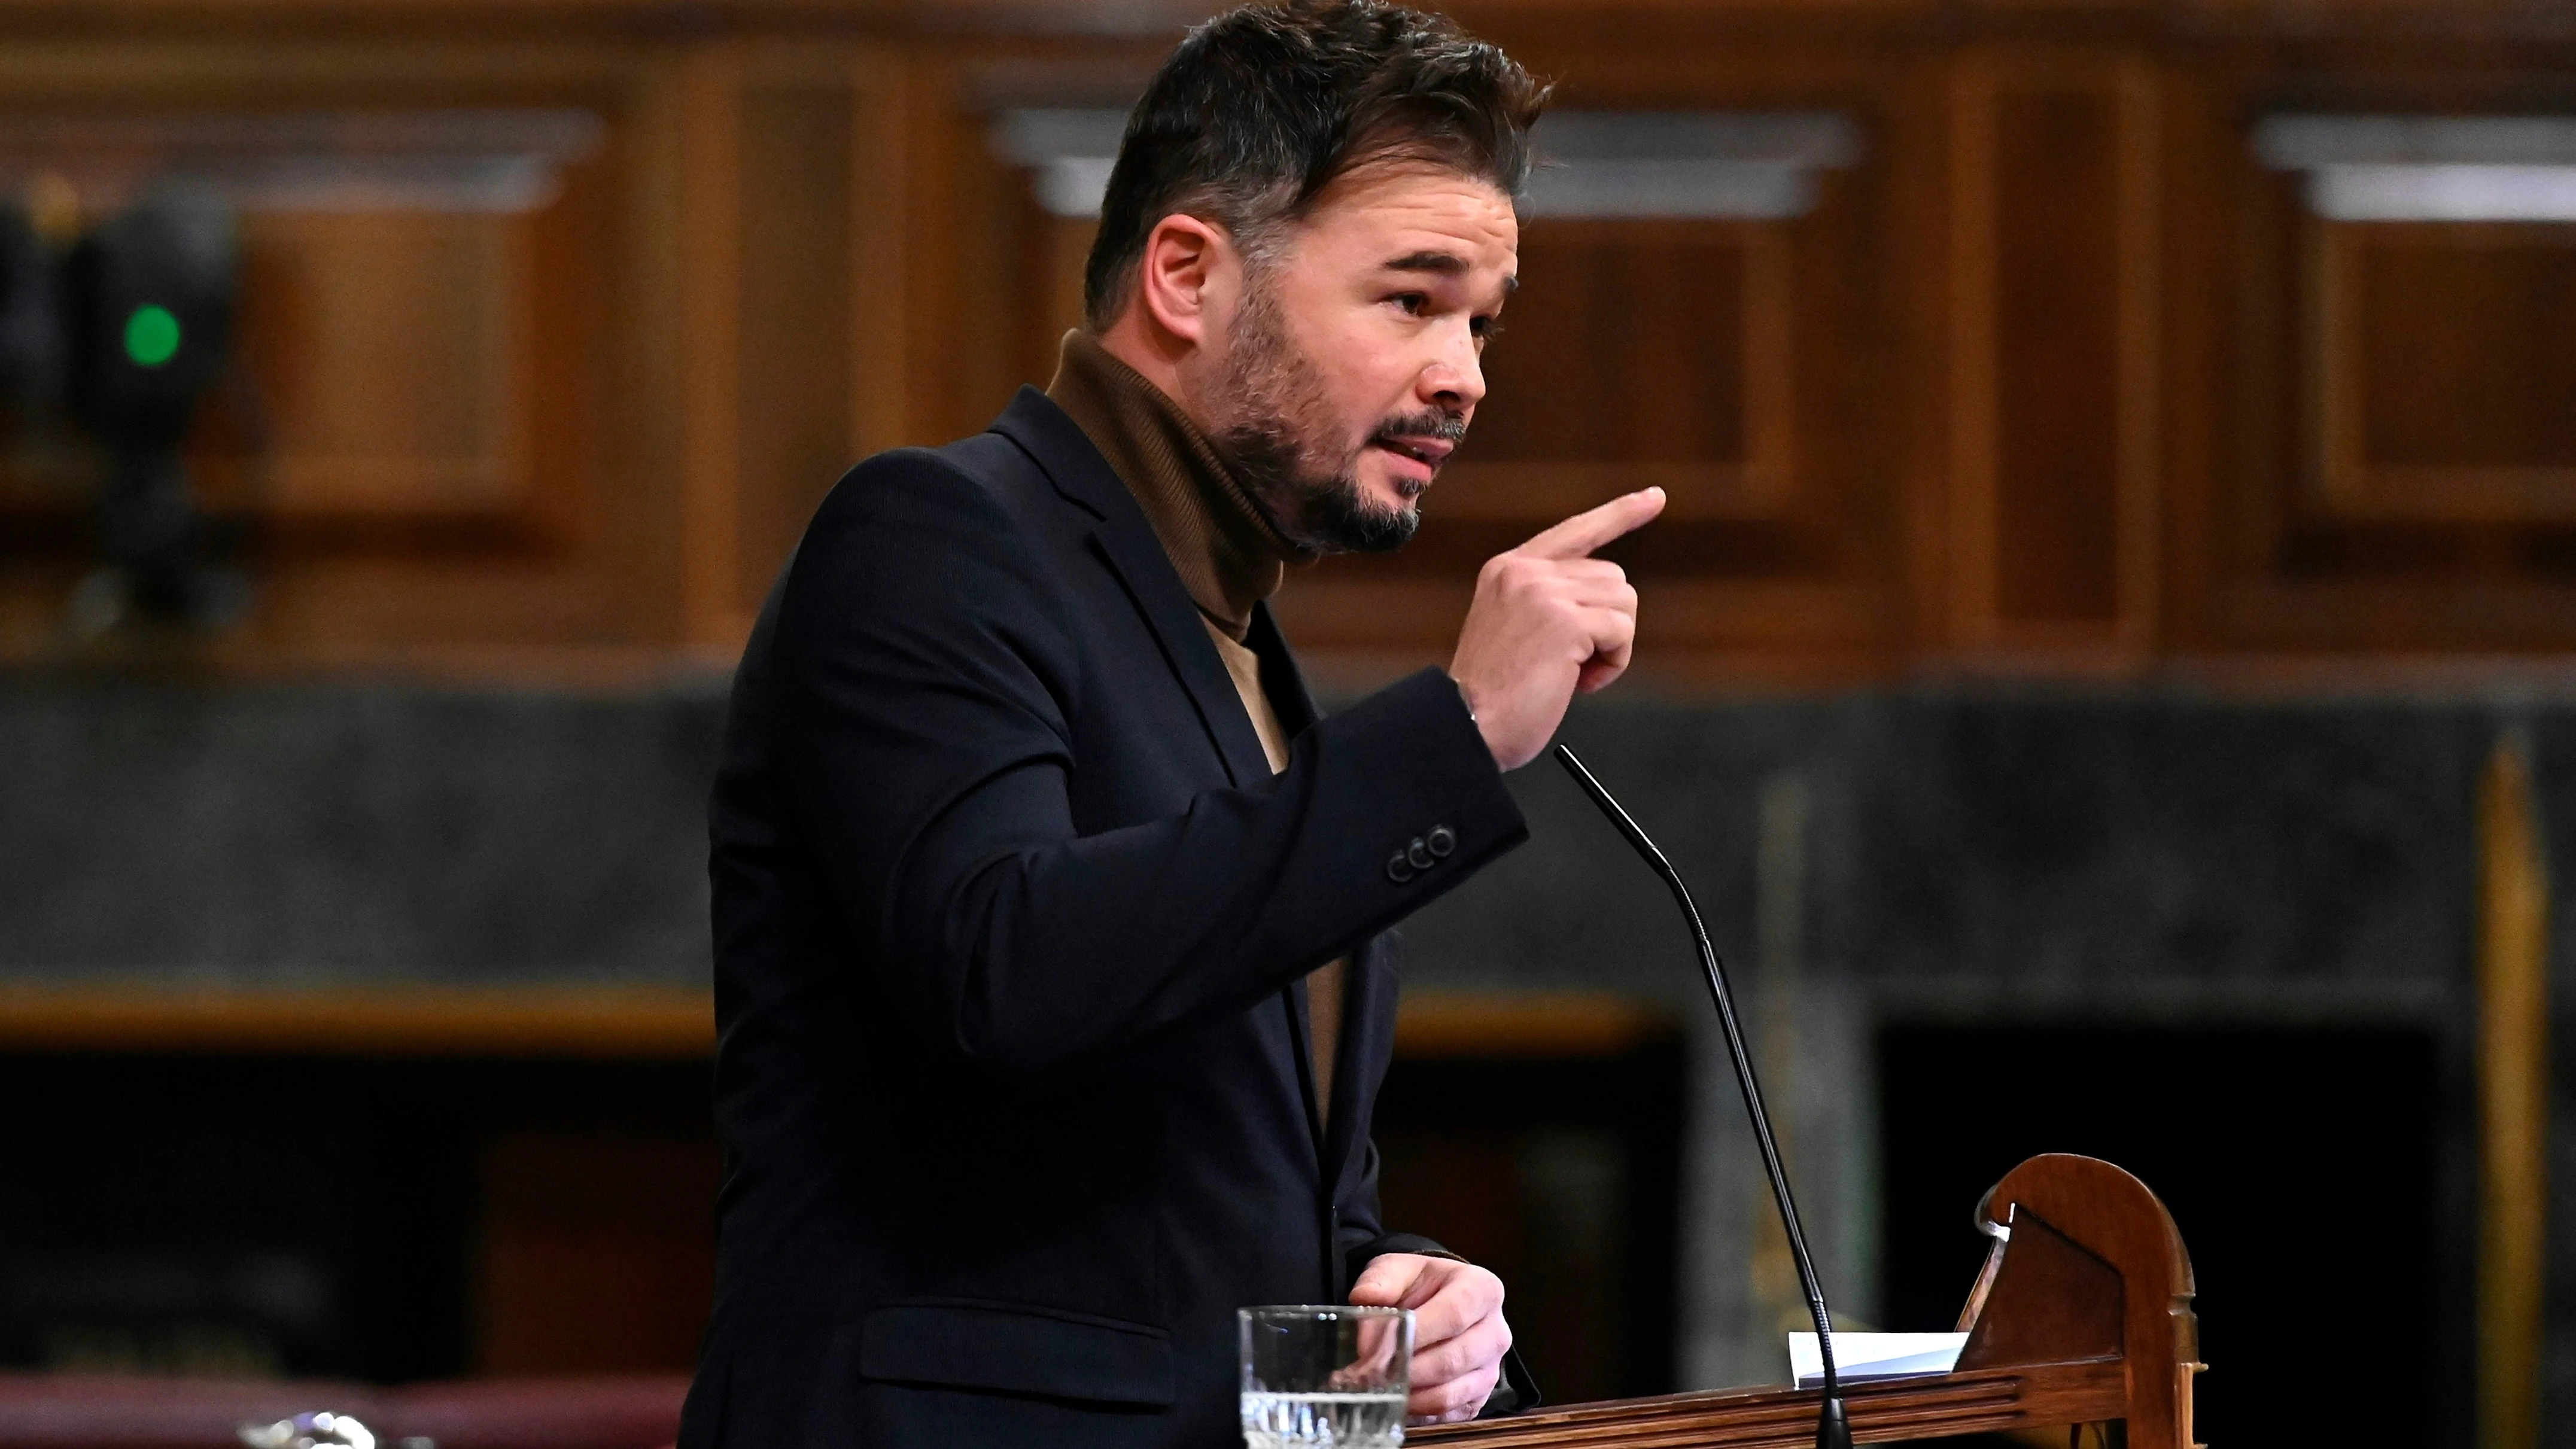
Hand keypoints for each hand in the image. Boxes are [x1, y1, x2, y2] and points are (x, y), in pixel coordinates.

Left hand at [1348, 1252, 1512, 1424]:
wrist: (1437, 1302)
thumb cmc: (1420, 1285)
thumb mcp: (1398, 1268)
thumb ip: (1381, 1280)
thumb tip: (1365, 1298)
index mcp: (1482, 1289)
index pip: (1454, 1314)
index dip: (1416, 1333)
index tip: (1379, 1344)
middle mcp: (1495, 1331)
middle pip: (1452, 1359)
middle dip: (1406, 1370)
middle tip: (1368, 1373)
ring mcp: (1491, 1368)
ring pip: (1451, 1392)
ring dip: (1409, 1395)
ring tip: (1377, 1387)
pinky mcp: (1480, 1396)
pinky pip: (1450, 1413)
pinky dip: (1419, 1411)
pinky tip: (1396, 1398)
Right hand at [1448, 487, 1664, 770]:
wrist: (1467, 725)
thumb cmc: (1493, 695)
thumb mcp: (1512, 628)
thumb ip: (1549, 600)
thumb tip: (1610, 596)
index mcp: (1508, 569)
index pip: (1577, 531)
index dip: (1620, 514)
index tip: (1655, 497)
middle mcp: (1525, 571)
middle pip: (1612, 578)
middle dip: (1607, 625)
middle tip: (1571, 665)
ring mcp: (1543, 591)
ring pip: (1623, 602)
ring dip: (1611, 646)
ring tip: (1570, 674)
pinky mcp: (1565, 620)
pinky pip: (1622, 632)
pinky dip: (1613, 664)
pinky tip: (1577, 683)